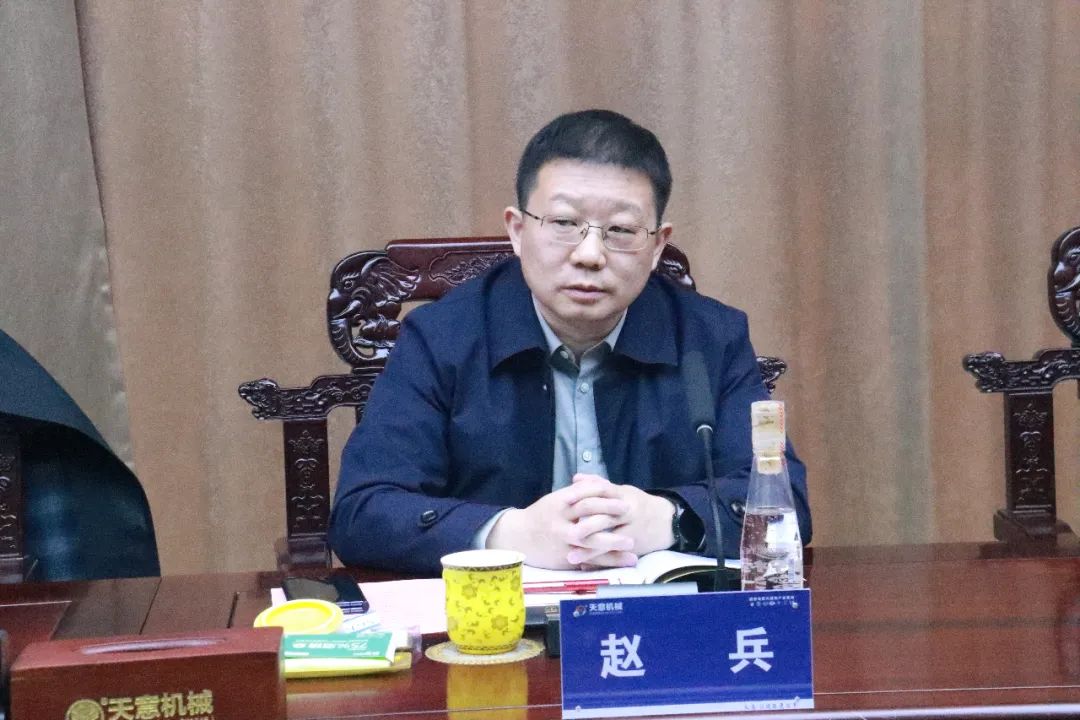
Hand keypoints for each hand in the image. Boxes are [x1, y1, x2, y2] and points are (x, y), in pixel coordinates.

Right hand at [485, 478, 637, 568]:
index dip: (603, 495)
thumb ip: (576, 494)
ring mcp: (562, 541)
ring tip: (632, 545)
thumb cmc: (540, 516)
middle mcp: (560, 521)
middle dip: (609, 514)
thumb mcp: (555, 501)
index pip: (584, 495)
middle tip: (630, 512)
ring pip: (590, 542)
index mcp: (559, 503)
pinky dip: (604, 562)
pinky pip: (587, 560)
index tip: (621, 496)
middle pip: (587, 516)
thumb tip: (599, 484)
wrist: (517, 537)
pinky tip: (620, 562)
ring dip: (612, 543)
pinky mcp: (563, 558)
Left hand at [565, 474, 675, 564]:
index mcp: (622, 495)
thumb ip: (598, 484)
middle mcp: (628, 511)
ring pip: (608, 540)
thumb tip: (575, 478)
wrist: (668, 521)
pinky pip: (615, 555)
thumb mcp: (621, 491)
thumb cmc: (639, 504)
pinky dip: (599, 560)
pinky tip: (584, 566)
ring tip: (570, 556)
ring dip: (589, 549)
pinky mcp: (635, 547)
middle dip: (583, 527)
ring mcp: (632, 530)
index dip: (582, 494)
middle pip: (604, 517)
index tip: (565, 500)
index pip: (601, 490)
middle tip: (563, 533)